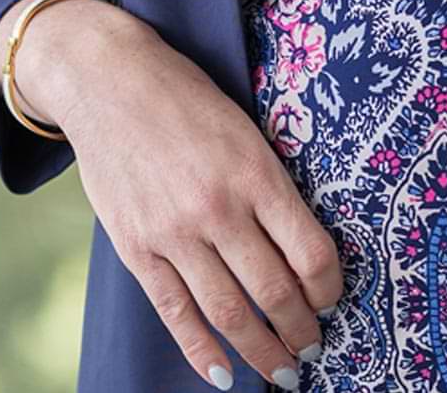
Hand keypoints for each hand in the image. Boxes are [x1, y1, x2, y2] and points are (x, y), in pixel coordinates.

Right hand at [46, 9, 343, 388]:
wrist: (113, 83)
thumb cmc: (192, 102)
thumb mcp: (248, 130)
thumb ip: (272, 185)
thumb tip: (304, 247)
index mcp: (257, 172)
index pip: (310, 251)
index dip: (329, 288)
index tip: (334, 302)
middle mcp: (219, 208)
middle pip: (273, 290)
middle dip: (301, 330)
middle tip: (314, 350)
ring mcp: (174, 232)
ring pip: (228, 311)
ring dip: (261, 351)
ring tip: (283, 371)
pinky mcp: (136, 248)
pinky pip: (174, 312)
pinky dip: (200, 350)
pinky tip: (223, 374)